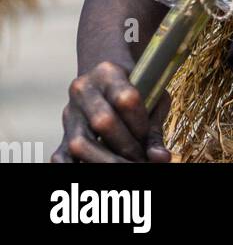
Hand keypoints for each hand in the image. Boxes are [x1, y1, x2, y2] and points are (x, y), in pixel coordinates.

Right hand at [53, 61, 170, 163]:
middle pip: (102, 122)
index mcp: (108, 72)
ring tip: (126, 166)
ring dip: (105, 162)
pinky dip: (73, 169)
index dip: (140, 124)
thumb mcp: (152, 95)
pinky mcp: (62, 134)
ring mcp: (70, 113)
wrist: (104, 73)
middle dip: (125, 148)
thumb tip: (160, 158)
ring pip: (79, 143)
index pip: (125, 98)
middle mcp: (83, 90)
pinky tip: (95, 172)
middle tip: (141, 160)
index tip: (148, 137)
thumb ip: (155, 128)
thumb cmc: (135, 85)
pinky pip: (60, 157)